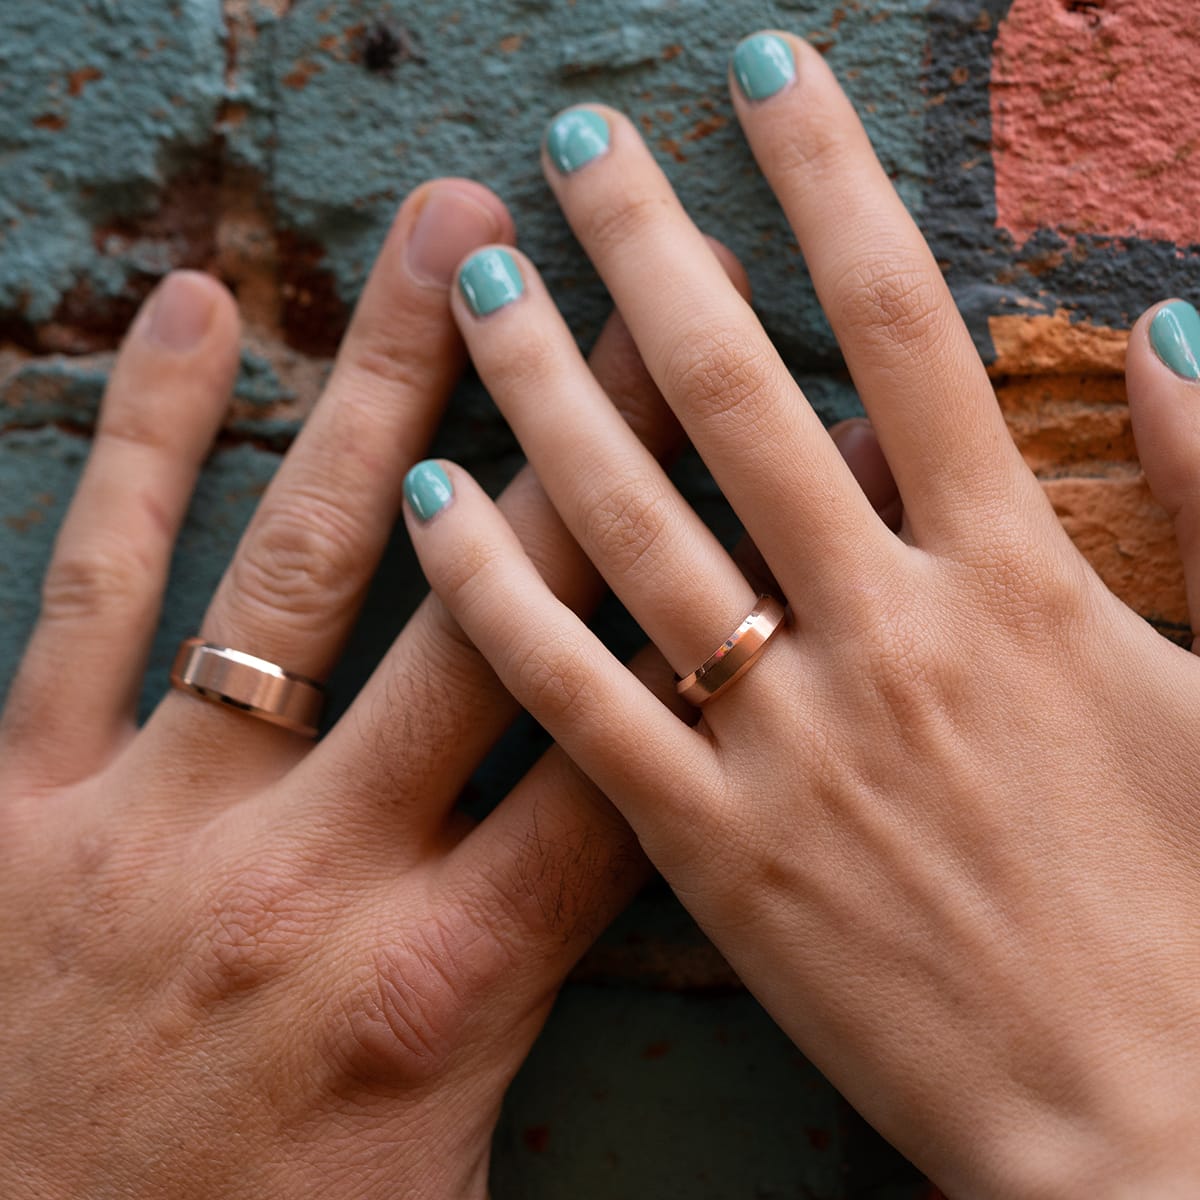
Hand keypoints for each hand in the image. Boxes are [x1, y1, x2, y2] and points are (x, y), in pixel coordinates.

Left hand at [0, 178, 758, 1196]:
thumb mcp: (445, 1187)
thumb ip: (543, 1043)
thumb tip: (649, 923)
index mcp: (442, 981)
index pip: (618, 739)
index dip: (715, 593)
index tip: (777, 468)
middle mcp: (315, 870)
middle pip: (500, 609)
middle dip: (592, 434)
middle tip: (653, 292)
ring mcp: (160, 815)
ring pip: (307, 560)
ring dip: (394, 385)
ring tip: (454, 242)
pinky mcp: (23, 795)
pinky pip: (99, 588)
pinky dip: (152, 443)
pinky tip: (202, 318)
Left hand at [402, 35, 1199, 1198]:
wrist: (1149, 1124)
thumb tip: (1176, 322)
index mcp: (1016, 577)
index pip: (904, 321)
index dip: (830, 179)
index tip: (762, 73)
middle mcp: (882, 633)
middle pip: (739, 394)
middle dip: (653, 248)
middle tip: (571, 140)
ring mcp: (783, 743)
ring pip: (633, 528)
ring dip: (544, 391)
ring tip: (471, 284)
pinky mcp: (711, 853)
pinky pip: (577, 702)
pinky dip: (499, 596)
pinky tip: (428, 504)